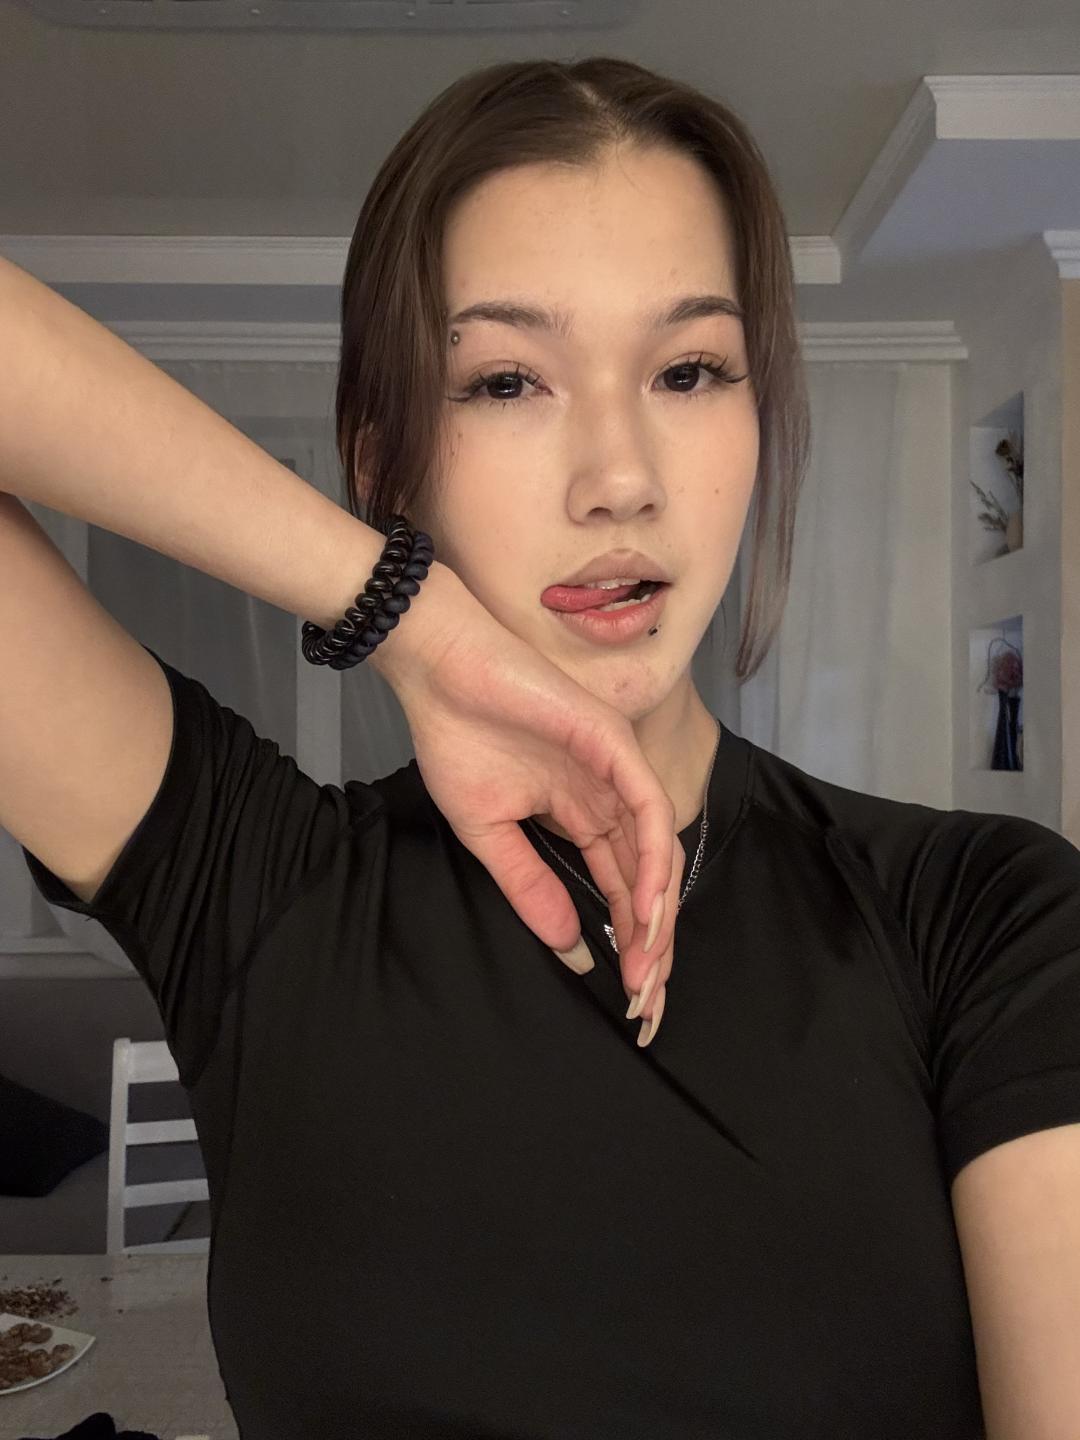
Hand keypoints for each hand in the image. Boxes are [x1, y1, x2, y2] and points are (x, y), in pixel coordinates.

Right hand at [386, 574, 683, 1034]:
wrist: (440, 672)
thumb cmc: (457, 739)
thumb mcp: (489, 834)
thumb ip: (530, 888)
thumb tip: (569, 950)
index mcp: (583, 817)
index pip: (622, 890)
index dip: (631, 944)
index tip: (630, 998)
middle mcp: (611, 798)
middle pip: (651, 881)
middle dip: (655, 945)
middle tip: (648, 1004)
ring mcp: (618, 771)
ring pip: (659, 851)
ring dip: (658, 914)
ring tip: (649, 969)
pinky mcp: (614, 746)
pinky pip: (647, 810)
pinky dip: (651, 861)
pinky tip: (645, 909)